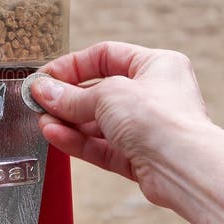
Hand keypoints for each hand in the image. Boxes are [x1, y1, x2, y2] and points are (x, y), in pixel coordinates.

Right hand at [29, 41, 223, 223]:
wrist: (184, 167)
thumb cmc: (162, 120)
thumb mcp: (107, 95)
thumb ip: (71, 96)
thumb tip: (43, 91)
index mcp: (156, 65)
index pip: (105, 56)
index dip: (73, 66)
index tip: (46, 76)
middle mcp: (153, 95)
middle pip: (99, 92)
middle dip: (66, 98)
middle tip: (39, 101)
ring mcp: (146, 128)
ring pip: (98, 122)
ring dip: (68, 122)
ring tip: (42, 121)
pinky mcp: (138, 157)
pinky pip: (101, 146)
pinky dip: (77, 141)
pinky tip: (54, 135)